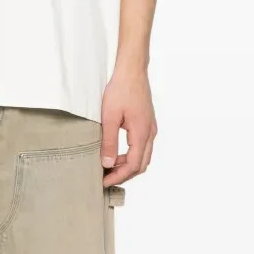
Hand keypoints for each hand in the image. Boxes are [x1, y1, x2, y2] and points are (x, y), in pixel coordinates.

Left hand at [100, 66, 156, 186]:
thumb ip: (109, 142)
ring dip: (128, 165)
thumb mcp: (109, 117)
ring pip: (143, 157)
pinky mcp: (147, 124)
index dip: (118, 176)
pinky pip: (142, 147)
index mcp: (142, 133)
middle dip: (124, 175)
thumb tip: (108, 164)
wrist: (132, 71)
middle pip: (141, 165)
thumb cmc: (121, 90)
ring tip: (109, 168)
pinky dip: (131, 155)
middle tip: (106, 179)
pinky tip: (117, 154)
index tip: (104, 182)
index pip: (133, 165)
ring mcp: (150, 128)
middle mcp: (150, 133)